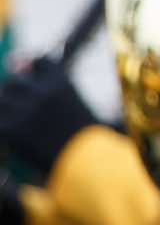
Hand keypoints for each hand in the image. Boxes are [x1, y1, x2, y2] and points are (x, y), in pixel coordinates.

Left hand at [0, 56, 102, 175]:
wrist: (87, 164)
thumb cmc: (85, 138)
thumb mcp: (75, 105)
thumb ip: (50, 87)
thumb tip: (13, 60)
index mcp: (62, 82)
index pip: (38, 61)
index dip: (30, 67)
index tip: (26, 75)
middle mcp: (42, 92)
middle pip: (12, 83)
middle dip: (13, 96)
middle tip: (22, 114)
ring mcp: (25, 110)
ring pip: (1, 100)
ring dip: (6, 111)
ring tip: (20, 126)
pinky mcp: (10, 130)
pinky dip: (4, 129)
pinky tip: (12, 138)